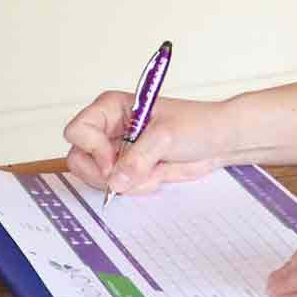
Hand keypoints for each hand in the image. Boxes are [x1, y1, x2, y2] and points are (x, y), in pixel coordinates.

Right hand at [62, 90, 231, 194]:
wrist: (218, 142)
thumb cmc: (196, 125)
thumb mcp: (166, 136)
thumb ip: (138, 158)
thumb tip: (115, 181)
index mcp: (111, 108)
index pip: (78, 130)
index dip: (92, 149)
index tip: (112, 161)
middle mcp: (109, 129)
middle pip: (79, 158)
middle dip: (104, 173)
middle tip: (129, 176)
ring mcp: (116, 151)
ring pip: (97, 177)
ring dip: (125, 182)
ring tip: (153, 171)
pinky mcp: (128, 170)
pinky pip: (116, 187)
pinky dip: (136, 188)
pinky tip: (157, 176)